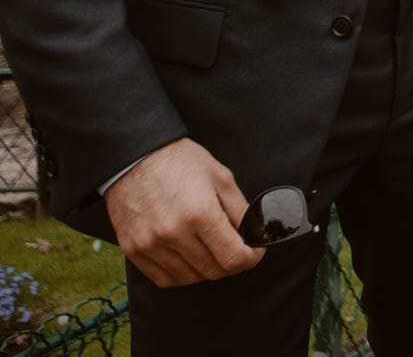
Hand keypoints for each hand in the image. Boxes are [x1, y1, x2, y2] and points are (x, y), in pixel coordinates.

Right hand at [105, 138, 264, 287]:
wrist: (134, 157)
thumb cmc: (180, 162)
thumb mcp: (220, 177)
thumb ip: (240, 210)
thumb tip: (254, 234)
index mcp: (200, 213)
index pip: (233, 257)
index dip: (251, 258)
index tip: (255, 251)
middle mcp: (173, 233)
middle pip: (213, 271)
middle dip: (232, 264)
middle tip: (236, 249)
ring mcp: (150, 245)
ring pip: (189, 278)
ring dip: (207, 269)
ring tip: (211, 250)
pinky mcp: (134, 250)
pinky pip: (164, 278)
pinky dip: (181, 274)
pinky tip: (189, 258)